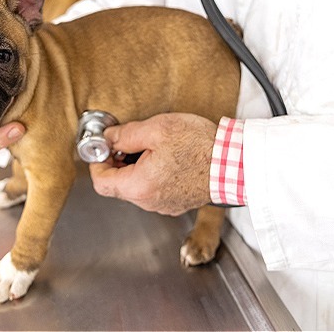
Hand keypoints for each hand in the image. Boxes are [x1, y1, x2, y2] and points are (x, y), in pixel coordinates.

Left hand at [88, 113, 215, 215]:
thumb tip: (108, 138)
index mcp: (139, 186)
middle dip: (117, 162)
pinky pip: (153, 190)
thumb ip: (125, 135)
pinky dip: (151, 174)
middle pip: (117, 185)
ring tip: (152, 146)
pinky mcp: (176, 202)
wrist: (236, 163)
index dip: (97, 161)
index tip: (104, 146)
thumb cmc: (200, 146)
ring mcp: (163, 205)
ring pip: (136, 187)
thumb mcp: (157, 129)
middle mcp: (149, 202)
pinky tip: (166, 156)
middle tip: (127, 141)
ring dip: (135, 167)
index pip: (100, 181)